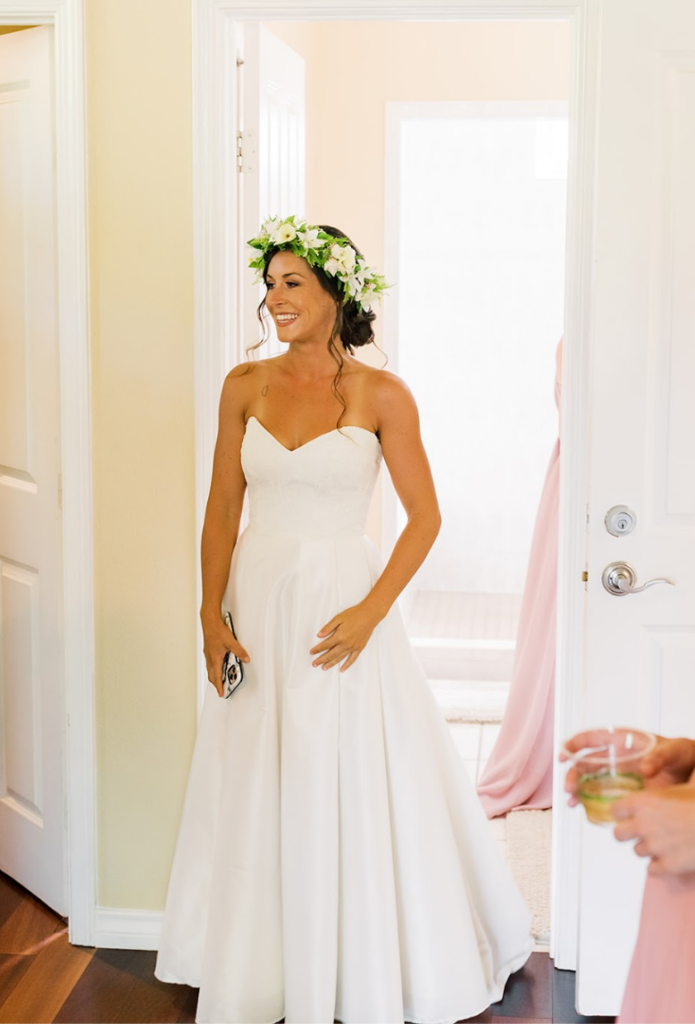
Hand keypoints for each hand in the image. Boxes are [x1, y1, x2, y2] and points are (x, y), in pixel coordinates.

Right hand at [202, 614, 249, 696]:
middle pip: (211, 675)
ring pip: (210, 669)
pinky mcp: (208, 650)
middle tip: (220, 689)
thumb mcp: (231, 642)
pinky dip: (213, 668)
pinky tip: (218, 665)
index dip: (219, 686)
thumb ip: (239, 651)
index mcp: (215, 659)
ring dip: (214, 676)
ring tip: (220, 680)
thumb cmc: (217, 631)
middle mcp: (210, 658)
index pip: (217, 677)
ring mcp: (208, 654)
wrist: (209, 622)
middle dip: (216, 683)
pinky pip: (209, 663)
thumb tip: (246, 659)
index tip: (221, 693)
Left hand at [310, 602, 379, 672]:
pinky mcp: (359, 648)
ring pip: (340, 658)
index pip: (325, 645)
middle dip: (321, 659)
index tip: (311, 652)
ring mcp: (353, 647)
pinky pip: (352, 659)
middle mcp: (345, 644)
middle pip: (331, 654)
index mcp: (339, 636)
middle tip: (314, 664)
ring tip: (323, 668)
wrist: (369, 615)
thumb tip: (319, 635)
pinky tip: (342, 670)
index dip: (317, 649)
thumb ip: (328, 627)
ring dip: (331, 663)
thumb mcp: (338, 618)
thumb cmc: (354, 614)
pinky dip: (347, 665)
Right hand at [560, 733, 694, 806]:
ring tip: (572, 802)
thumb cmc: (682, 755)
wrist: (693, 773)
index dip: (574, 744)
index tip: (564, 753)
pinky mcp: (624, 792)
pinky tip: (586, 812)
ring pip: (590, 781)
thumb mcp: (674, 751)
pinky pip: (603, 797)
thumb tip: (644, 769)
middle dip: (573, 774)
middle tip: (570, 787)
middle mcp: (615, 757)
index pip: (592, 738)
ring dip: (577, 790)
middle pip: (586, 763)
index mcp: (623, 740)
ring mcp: (618, 776)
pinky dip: (591, 803)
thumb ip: (659, 758)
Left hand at [611, 785, 694, 875]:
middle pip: (618, 834)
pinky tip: (671, 857)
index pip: (614, 810)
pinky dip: (659, 866)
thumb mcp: (681, 785)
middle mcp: (642, 825)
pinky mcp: (668, 866)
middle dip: (629, 833)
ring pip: (637, 851)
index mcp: (642, 802)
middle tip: (643, 830)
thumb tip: (658, 776)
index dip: (623, 812)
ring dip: (649, 847)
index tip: (631, 813)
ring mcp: (654, 847)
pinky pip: (652, 870)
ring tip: (666, 841)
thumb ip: (662, 790)